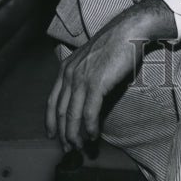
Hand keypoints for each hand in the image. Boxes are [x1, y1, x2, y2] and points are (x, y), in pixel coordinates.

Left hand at [45, 0, 175, 150]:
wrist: (129, 31)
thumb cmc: (115, 44)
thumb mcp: (92, 60)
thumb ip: (84, 77)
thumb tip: (86, 99)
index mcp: (66, 68)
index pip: (52, 101)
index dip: (51, 121)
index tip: (52, 135)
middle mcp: (70, 74)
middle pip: (61, 112)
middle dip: (63, 134)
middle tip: (69, 149)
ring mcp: (82, 79)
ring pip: (72, 116)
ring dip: (75, 136)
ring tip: (80, 147)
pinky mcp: (96, 84)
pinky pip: (89, 113)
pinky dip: (90, 128)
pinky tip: (93, 135)